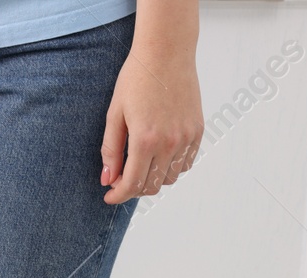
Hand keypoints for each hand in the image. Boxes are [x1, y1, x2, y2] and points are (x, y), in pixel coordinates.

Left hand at [100, 43, 202, 204]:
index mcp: (145, 140)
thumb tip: (108, 180)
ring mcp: (186, 138)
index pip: (132, 184)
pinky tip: (158, 156)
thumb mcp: (115, 114)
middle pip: (151, 186)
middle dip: (133, 189)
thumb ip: (111, 151)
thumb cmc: (136, 79)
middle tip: (121, 179)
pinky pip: (185, 164)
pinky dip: (171, 167)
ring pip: (169, 178)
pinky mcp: (197, 131)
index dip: (118, 195)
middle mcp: (169, 143)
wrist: (167, 52)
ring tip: (139, 166)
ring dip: (153, 179)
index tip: (109, 196)